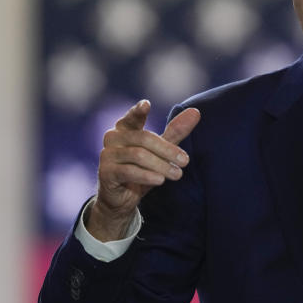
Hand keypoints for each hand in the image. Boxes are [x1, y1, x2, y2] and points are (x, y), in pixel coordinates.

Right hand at [87, 100, 200, 240]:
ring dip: (161, 165)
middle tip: (185, 161)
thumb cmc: (141, 169)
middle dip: (168, 150)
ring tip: (177, 174)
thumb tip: (196, 112)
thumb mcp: (160, 151)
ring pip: (138, 156)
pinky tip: (160, 180)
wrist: (121, 198)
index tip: (146, 104)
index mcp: (124, 128)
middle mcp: (113, 138)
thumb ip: (176, 132)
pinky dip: (147, 175)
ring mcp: (107, 155)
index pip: (132, 117)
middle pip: (144, 139)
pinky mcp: (106, 173)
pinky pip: (129, 172)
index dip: (138, 111)